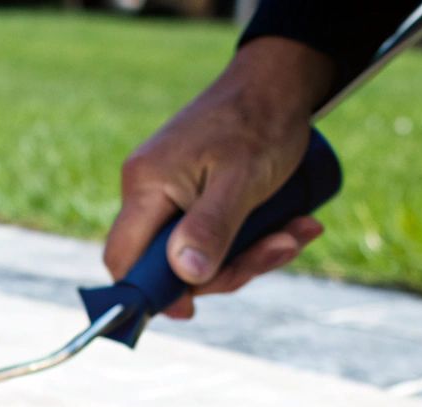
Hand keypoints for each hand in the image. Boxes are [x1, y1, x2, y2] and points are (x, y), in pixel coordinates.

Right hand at [104, 37, 332, 319]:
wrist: (277, 81)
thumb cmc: (261, 121)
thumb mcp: (242, 180)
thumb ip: (211, 227)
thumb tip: (186, 278)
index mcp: (147, 185)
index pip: (123, 258)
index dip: (150, 293)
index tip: (191, 311)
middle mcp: (150, 191)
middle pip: (169, 264)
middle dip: (229, 269)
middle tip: (280, 248)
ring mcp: (172, 193)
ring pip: (199, 253)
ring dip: (253, 253)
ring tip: (298, 230)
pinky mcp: (194, 195)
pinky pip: (215, 235)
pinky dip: (254, 239)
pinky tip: (293, 224)